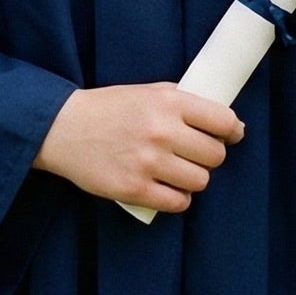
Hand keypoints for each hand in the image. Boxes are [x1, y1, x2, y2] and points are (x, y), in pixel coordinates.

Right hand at [32, 82, 242, 213]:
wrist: (63, 128)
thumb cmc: (111, 107)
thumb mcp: (150, 91)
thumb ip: (186, 103)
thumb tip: (229, 124)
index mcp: (170, 102)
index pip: (224, 121)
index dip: (232, 130)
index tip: (231, 135)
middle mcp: (163, 132)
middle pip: (215, 155)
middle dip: (210, 156)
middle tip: (196, 154)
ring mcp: (148, 162)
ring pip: (200, 181)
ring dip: (194, 178)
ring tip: (179, 171)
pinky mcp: (134, 189)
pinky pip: (177, 202)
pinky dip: (178, 198)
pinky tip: (168, 188)